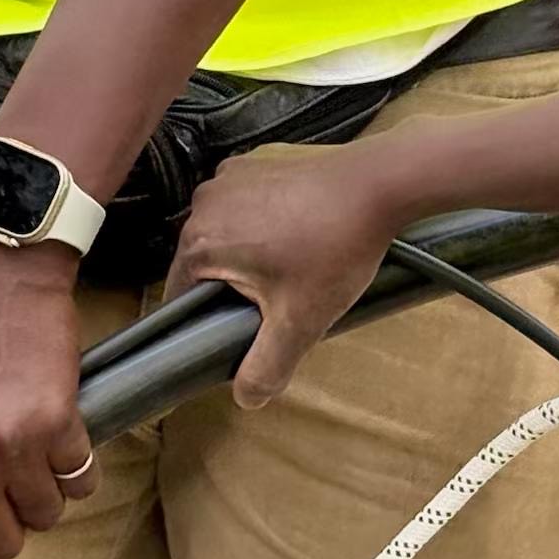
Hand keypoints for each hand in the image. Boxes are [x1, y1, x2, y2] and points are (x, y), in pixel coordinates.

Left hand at [0, 218, 96, 558]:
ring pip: (45, 516)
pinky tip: (59, 423)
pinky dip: (75, 460)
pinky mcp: (58, 423)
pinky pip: (80, 478)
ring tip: (32, 445)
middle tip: (5, 483)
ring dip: (44, 489)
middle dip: (7, 521)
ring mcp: (9, 445)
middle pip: (0, 545)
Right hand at [166, 142, 397, 405]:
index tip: (240, 327)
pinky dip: (264, 220)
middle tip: (281, 298)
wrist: (378, 184)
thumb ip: (266, 367)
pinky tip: (300, 231)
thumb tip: (245, 397)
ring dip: (249, 253)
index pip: (180, 296)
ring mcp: (229, 176)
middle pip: (203, 263)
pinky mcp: (255, 161)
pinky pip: (245, 204)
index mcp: (199, 242)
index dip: (207, 320)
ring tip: (296, 264)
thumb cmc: (336, 248)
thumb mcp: (300, 322)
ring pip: (225, 233)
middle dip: (233, 285)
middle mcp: (203, 202)